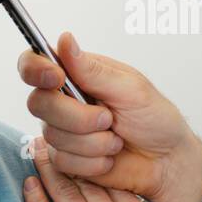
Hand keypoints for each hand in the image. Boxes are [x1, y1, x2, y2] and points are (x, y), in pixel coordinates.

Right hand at [18, 32, 201, 201]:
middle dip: (77, 117)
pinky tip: (109, 156)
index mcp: (77, 74)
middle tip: (109, 119)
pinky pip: (63, 160)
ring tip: (116, 139)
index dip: (36, 70)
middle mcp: (64, 100)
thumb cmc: (155, 119)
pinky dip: (92, 161)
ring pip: (53, 135)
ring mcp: (63, 129)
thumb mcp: (130, 89)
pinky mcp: (66, 158)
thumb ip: (93, 70)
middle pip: (39, 103)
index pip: (35, 64)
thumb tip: (65, 40)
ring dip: (92, 142)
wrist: (166, 161)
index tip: (56, 78)